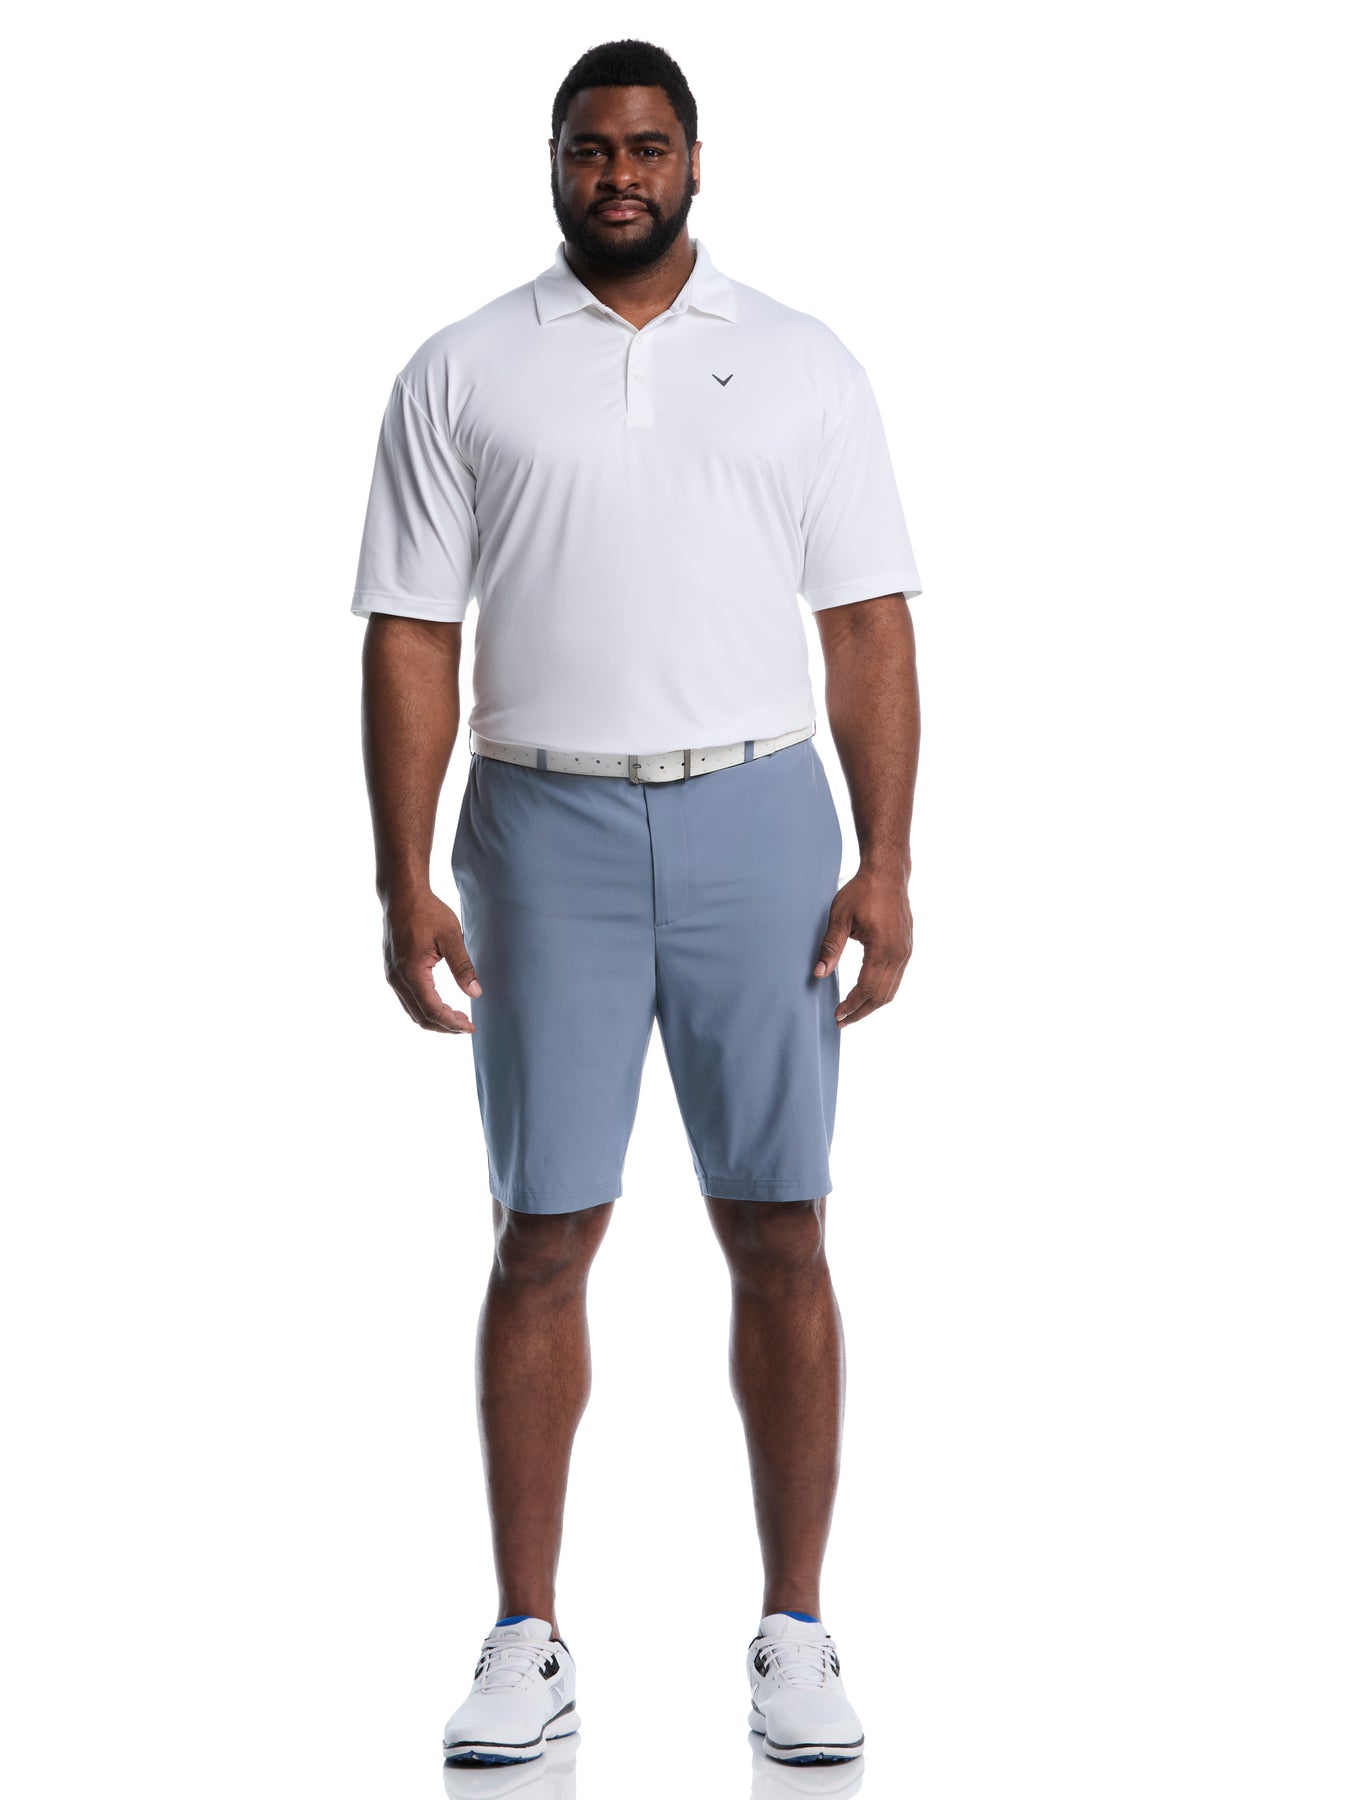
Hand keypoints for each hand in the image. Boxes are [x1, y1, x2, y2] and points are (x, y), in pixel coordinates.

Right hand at [382, 888, 481, 1033]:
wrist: (401, 895)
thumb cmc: (427, 912)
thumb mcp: (451, 937)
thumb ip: (463, 966)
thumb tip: (475, 993)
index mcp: (412, 973)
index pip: (432, 1011)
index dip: (452, 1023)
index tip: (471, 1027)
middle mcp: (397, 979)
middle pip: (420, 1017)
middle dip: (444, 1026)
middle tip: (467, 1025)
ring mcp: (392, 976)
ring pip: (412, 1011)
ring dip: (434, 1018)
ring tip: (457, 1017)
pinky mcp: (392, 971)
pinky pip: (407, 999)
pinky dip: (424, 1007)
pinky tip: (440, 1003)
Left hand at [812, 866, 912, 1027]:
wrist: (888, 873)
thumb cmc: (862, 892)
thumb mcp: (839, 917)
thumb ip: (830, 947)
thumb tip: (818, 974)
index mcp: (883, 948)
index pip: (867, 988)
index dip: (851, 1005)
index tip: (837, 1015)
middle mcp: (899, 953)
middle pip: (882, 995)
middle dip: (861, 1011)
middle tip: (842, 1020)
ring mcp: (906, 951)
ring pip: (892, 990)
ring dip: (872, 1004)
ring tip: (853, 1012)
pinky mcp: (907, 948)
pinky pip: (897, 978)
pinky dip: (882, 991)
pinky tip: (867, 994)